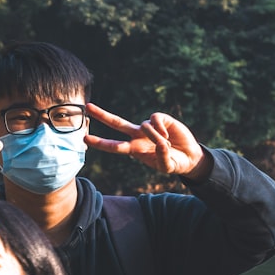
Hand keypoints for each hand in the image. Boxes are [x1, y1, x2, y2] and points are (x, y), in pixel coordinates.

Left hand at [84, 104, 210, 179]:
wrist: (189, 157)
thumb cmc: (174, 163)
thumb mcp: (167, 167)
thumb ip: (162, 158)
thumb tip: (161, 144)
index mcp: (134, 150)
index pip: (113, 146)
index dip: (100, 142)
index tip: (85, 139)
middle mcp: (138, 136)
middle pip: (117, 123)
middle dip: (102, 115)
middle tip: (87, 107)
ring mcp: (148, 127)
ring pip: (144, 125)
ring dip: (156, 137)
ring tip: (167, 145)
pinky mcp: (161, 119)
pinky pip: (155, 119)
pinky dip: (161, 128)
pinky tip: (169, 135)